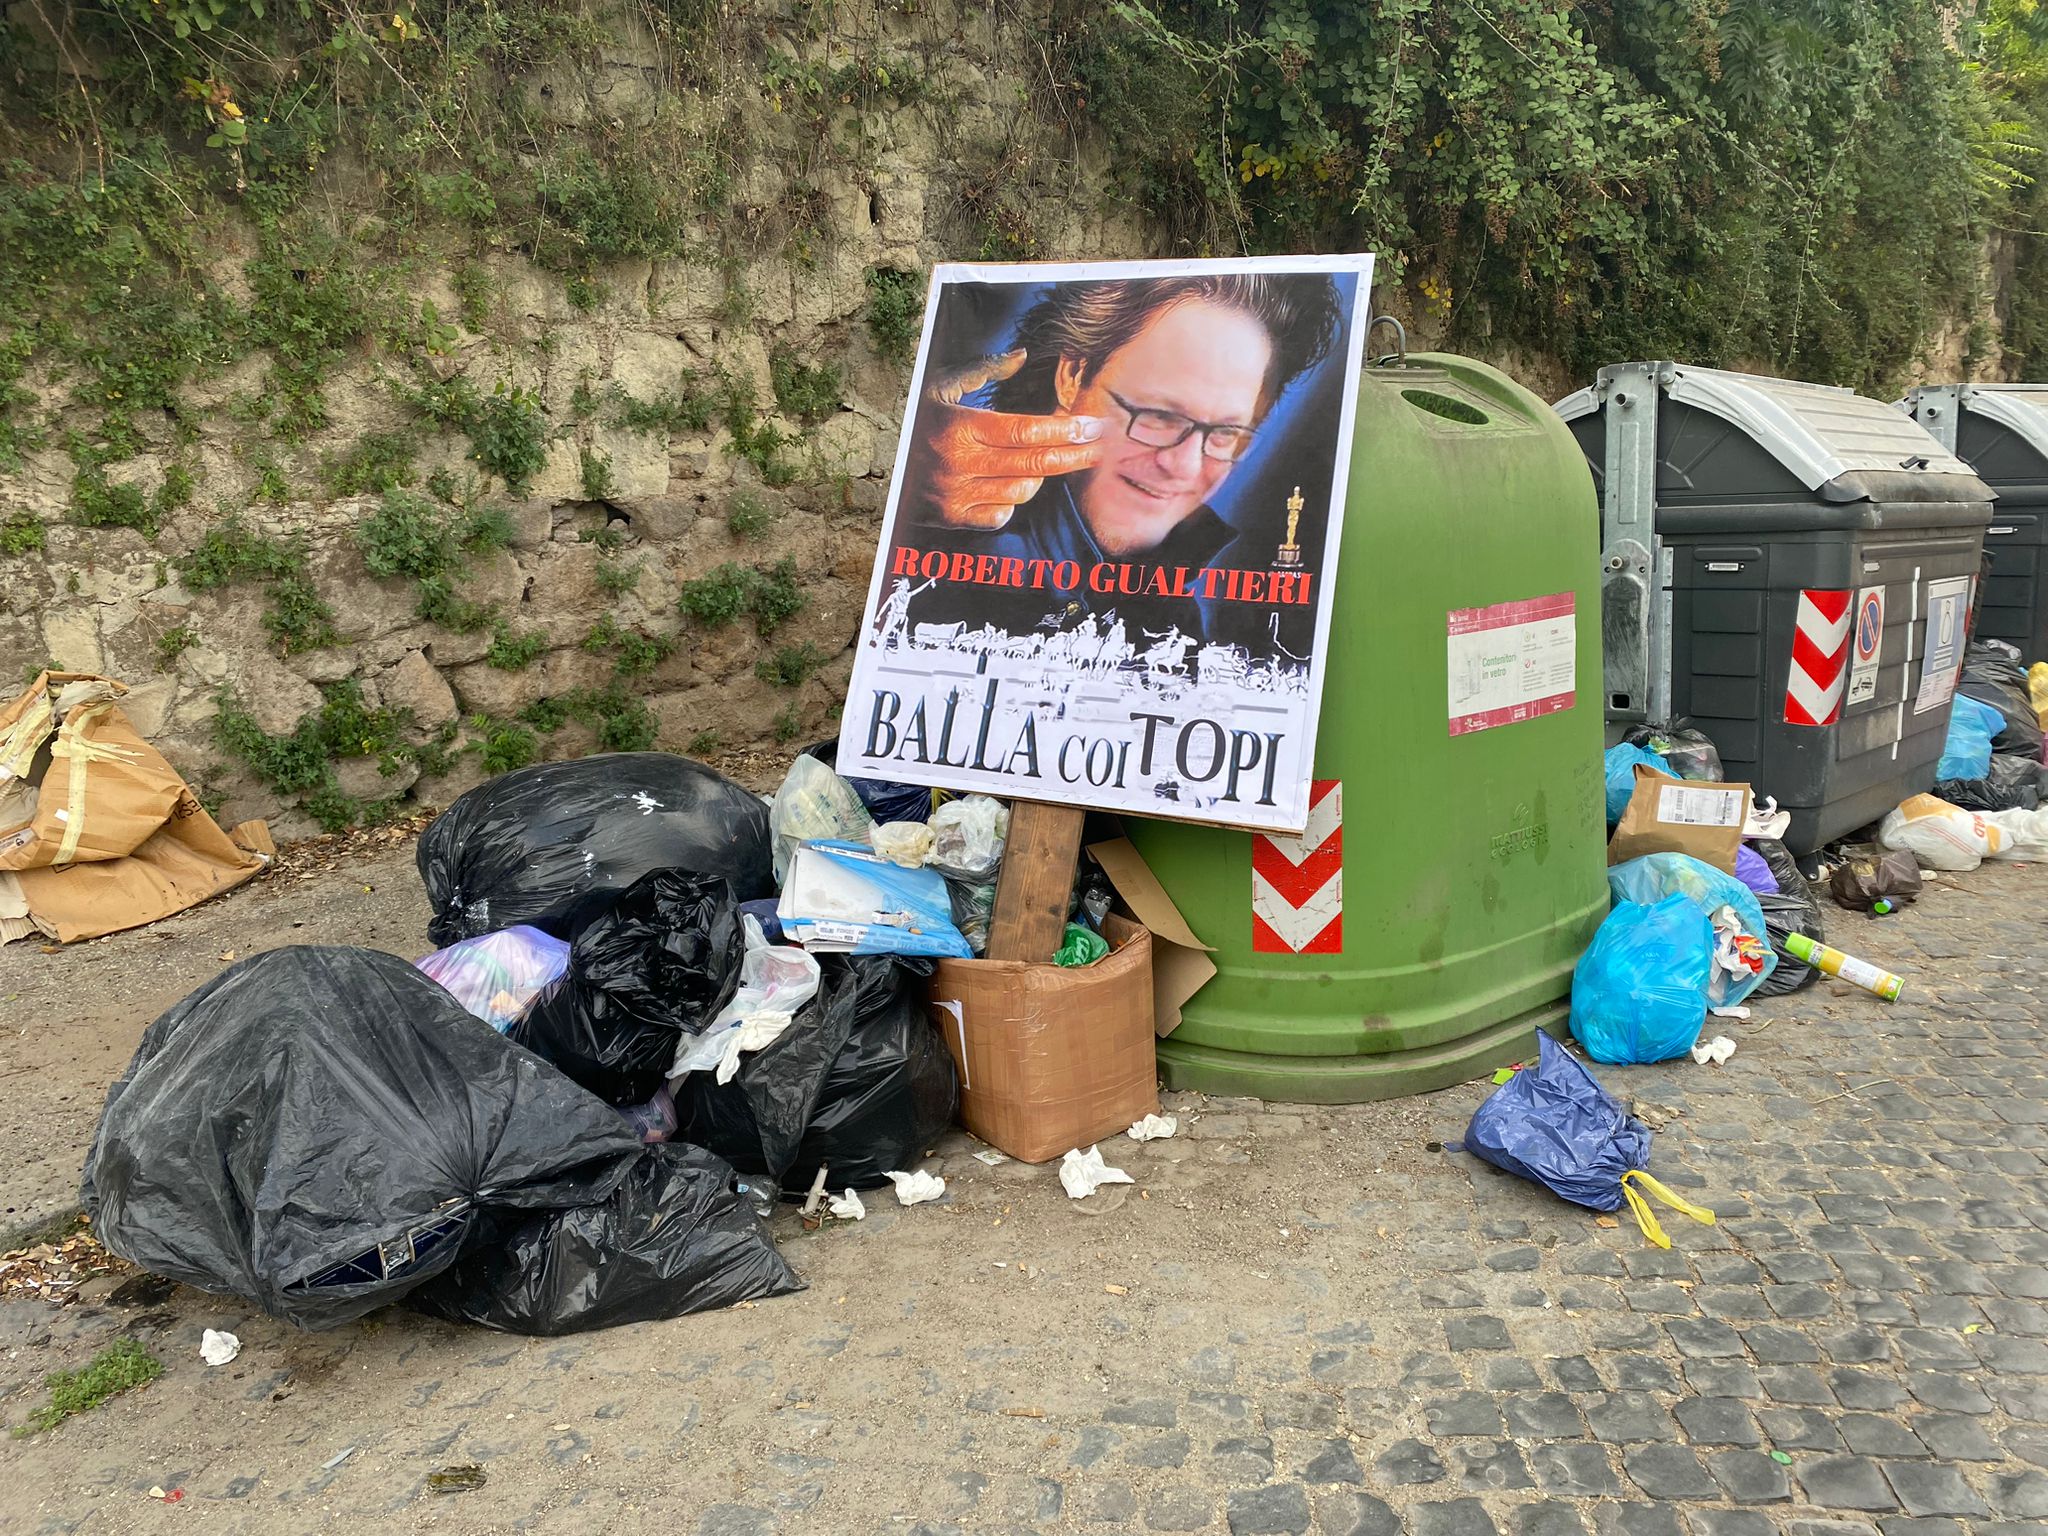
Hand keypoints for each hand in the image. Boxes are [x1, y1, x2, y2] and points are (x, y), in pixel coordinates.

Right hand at [903, 349, 1105, 528]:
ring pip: (1021, 492)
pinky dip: (1012, 501)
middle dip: (1072, 456)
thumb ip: (982, 371)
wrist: (881, 465)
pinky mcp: (953, 518)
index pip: (1024, 431)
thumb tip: (1021, 356)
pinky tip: (1013, 485)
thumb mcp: (941, 386)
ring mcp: (956, 494)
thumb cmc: (919, 421)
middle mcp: (958, 463)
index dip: (1063, 430)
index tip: (1090, 427)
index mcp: (958, 426)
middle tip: (1097, 448)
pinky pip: (1000, 515)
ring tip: (1050, 462)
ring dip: (1041, 477)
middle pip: (1032, 464)